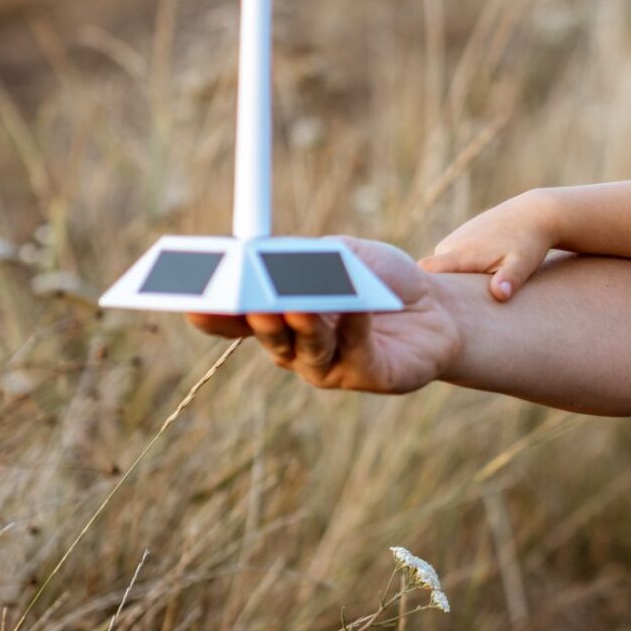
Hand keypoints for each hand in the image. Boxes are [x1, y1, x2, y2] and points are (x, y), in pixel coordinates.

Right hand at [185, 237, 460, 393]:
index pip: (233, 318)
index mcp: (278, 315)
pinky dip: (355, 324)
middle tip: (242, 295)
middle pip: (264, 334)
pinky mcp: (368, 375)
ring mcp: (329, 365)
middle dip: (251, 314)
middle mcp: (295, 346)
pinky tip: (357, 303)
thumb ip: (313, 257)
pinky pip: (356, 350)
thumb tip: (278, 254)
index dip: (210, 309)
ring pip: (305, 347)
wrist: (441, 309)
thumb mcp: (346, 255)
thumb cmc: (382, 280)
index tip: (189, 293)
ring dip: (299, 324)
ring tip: (293, 303)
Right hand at [418, 190, 554, 300]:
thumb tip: (501, 295)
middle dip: (438, 294)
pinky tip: (476, 278)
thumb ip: (510, 280)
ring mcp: (453, 240)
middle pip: (432, 278)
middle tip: (449, 315)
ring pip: (442, 271)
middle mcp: (451, 245)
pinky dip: (458, 271)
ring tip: (470, 295)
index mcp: (461, 254)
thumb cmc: (529, 243)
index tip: (415, 310)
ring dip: (452, 283)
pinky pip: (450, 262)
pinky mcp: (459, 238)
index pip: (425, 272)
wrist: (533, 214)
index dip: (416, 288)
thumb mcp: (524, 263)